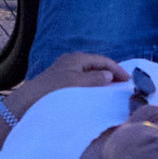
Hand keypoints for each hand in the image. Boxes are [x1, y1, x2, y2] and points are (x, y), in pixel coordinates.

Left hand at [7, 51, 124, 116]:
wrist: (29, 101)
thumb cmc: (54, 90)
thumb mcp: (78, 84)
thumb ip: (95, 79)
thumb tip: (108, 75)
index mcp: (77, 58)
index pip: (103, 60)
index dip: (117, 69)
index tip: (128, 80)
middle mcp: (72, 60)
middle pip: (96, 64)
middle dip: (110, 72)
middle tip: (122, 83)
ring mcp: (65, 69)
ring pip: (89, 71)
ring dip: (101, 78)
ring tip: (111, 88)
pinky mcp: (60, 79)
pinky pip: (82, 78)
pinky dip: (92, 83)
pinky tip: (94, 91)